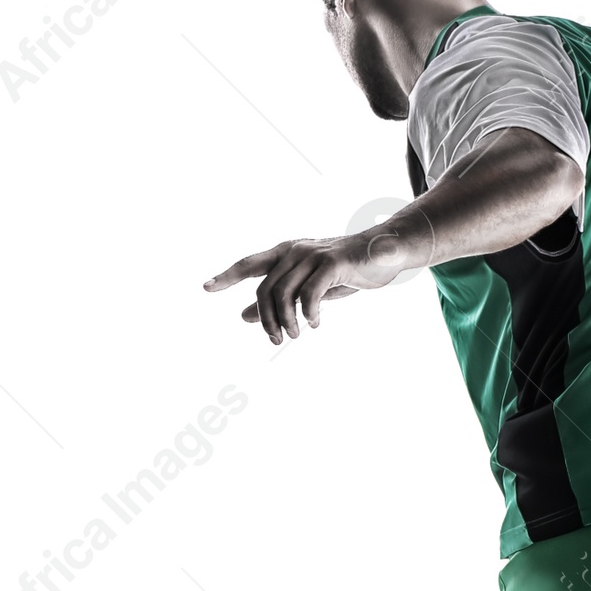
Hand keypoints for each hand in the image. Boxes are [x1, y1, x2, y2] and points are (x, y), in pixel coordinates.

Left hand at [203, 221, 424, 343]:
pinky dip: (308, 313)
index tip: (206, 288)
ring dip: (285, 320)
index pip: (249, 264)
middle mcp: (294, 250)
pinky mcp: (331, 264)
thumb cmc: (346, 271)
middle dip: (265, 319)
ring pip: (282, 293)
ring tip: (294, 334)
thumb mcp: (308, 286)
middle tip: (275, 339)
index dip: (226, 276)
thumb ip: (278, 299)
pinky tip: (315, 323)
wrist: (384, 253)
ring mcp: (311, 255)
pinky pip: (309, 294)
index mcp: (285, 253)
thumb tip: (243, 316)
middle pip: (264, 288)